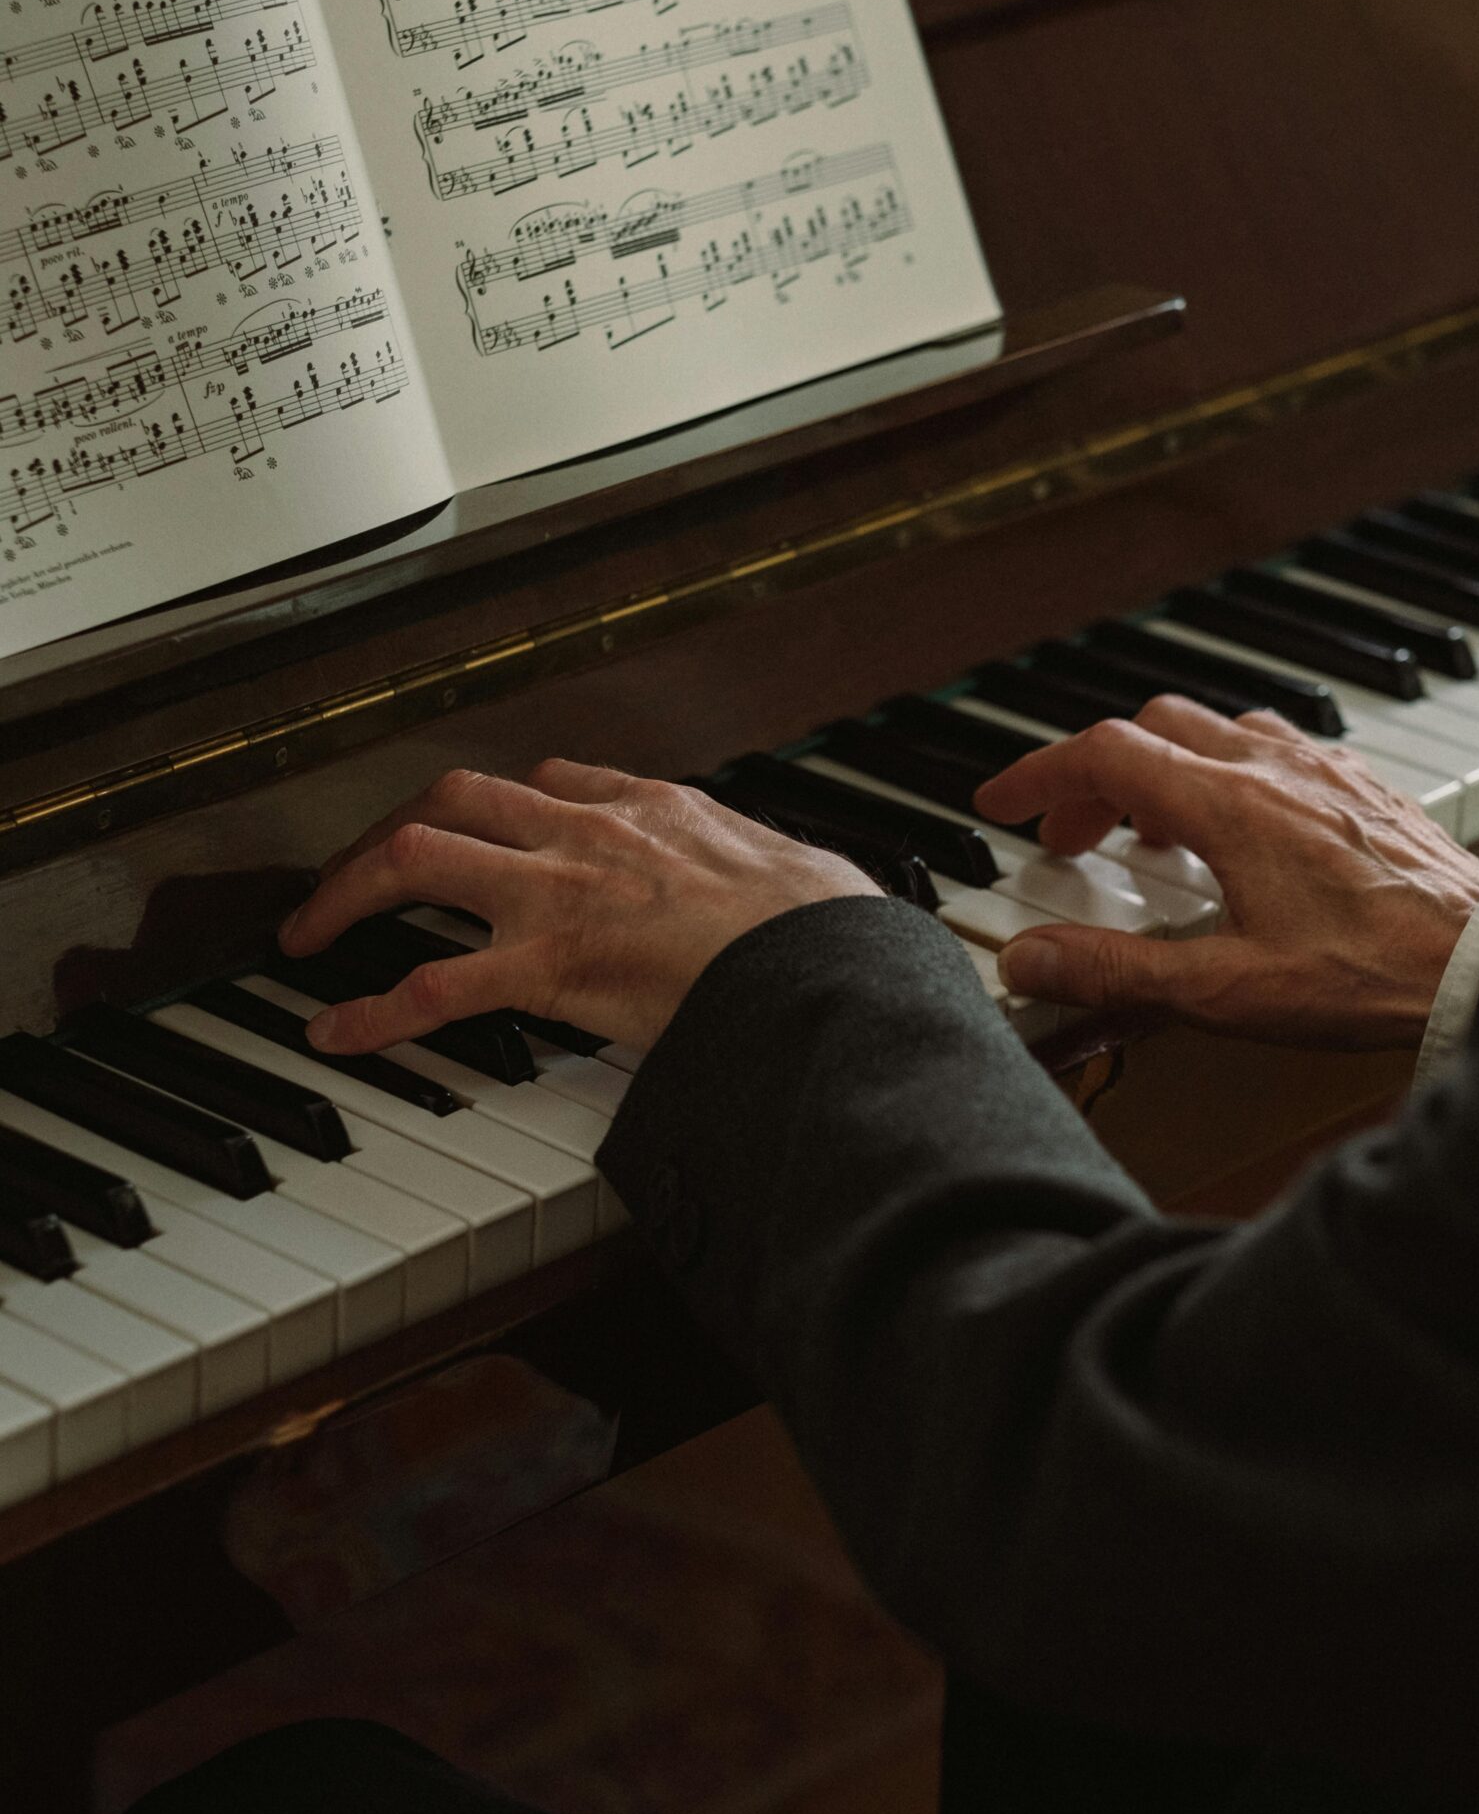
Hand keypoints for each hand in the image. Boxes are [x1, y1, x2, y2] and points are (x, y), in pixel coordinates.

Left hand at [278, 762, 878, 1057]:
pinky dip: (372, 1008)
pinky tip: (337, 1030)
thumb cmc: (829, 929)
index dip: (493, 808)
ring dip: (350, 889)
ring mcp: (561, 891)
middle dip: (389, 830)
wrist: (833, 960)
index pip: (547, 783)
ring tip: (309, 931)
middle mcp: (591, 831)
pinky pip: (435, 981)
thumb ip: (757, 871)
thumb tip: (794, 890)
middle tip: (353, 873)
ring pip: (419, 854)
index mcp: (652, 806)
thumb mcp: (793, 869)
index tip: (472, 831)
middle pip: (454, 796)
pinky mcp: (551, 965)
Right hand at [975, 701, 1478, 1049]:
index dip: (1037, 775)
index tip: (1000, 804)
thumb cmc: (1372, 977)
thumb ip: (1117, 973)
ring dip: (1165, 766)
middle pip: (1154, 727)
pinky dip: (1228, 768)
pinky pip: (1276, 745)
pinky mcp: (1365, 786)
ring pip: (1217, 727)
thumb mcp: (1226, 990)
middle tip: (1072, 837)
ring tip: (1153, 833)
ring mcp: (1325, 769)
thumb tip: (1029, 962)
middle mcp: (1275, 766)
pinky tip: (1241, 826)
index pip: (1104, 755)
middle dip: (1096, 777)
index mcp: (1230, 804)